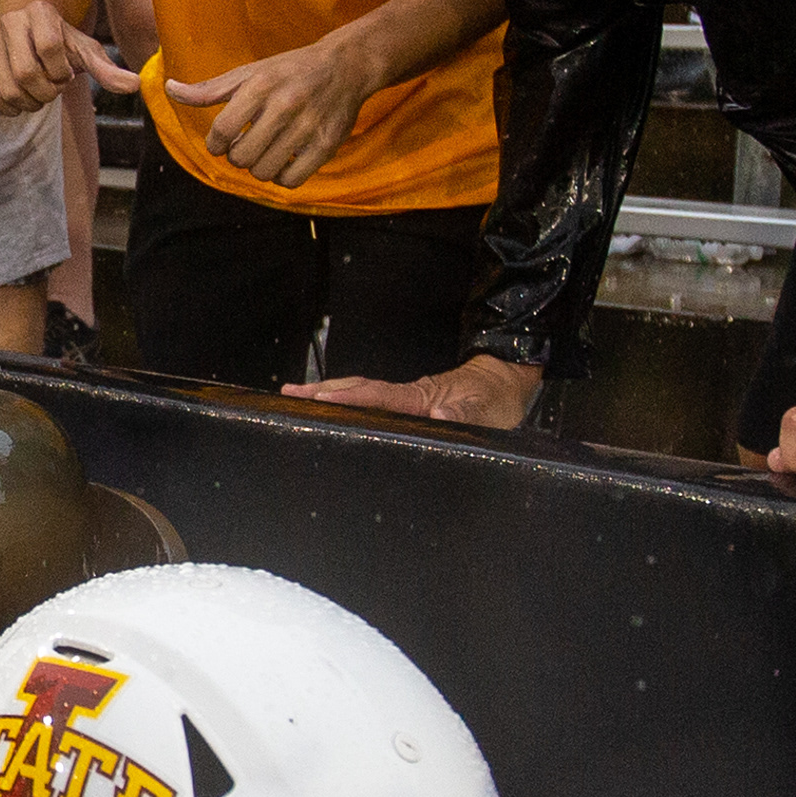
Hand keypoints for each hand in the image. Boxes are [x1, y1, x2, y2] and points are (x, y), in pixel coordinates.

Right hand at [0, 0, 140, 114]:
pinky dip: (11, 109)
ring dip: (31, 102)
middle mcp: (10, 23)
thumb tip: (136, 85)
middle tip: (54, 87)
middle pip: (26, 73)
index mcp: (39, 12)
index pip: (50, 46)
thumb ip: (107, 69)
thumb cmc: (63, 42)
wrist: (30, 29)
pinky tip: (23, 99)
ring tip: (41, 93)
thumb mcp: (86, 50)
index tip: (67, 73)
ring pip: (9, 90)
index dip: (62, 70)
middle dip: (47, 91)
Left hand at [167, 39, 377, 188]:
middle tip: (244, 146)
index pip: (221, 131)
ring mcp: (308, 127)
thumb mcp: (249, 73)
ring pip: (264, 172)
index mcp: (260, 86)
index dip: (214, 144)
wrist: (345, 67)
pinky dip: (282, 177)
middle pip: (241, 157)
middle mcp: (284, 106)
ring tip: (264, 153)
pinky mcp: (327, 145)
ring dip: (258, 168)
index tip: (221, 142)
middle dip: (236, 157)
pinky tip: (284, 161)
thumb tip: (170, 89)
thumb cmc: (289, 70)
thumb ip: (209, 89)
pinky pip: (292, 180)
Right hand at [286, 354, 540, 427]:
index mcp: (420, 398)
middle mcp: (408, 396)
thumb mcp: (489, 411)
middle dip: (322, 392)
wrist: (508, 383)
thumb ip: (466, 413)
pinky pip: (372, 402)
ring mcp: (407, 399)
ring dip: (330, 395)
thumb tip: (440, 413)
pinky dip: (348, 402)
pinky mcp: (410, 405)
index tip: (316, 397)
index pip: (377, 397)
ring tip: (297, 398)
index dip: (347, 397)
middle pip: (358, 391)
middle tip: (287, 396)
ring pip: (362, 394)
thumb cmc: (499, 400)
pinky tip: (336, 409)